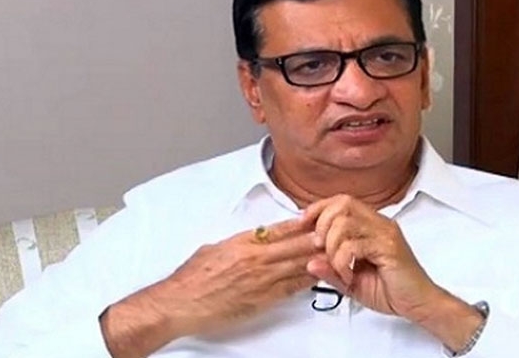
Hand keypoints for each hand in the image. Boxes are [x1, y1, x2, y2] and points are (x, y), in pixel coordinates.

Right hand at [101, 215, 319, 356]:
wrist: (179, 302)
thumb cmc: (192, 278)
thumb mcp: (215, 249)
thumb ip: (238, 243)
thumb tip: (254, 239)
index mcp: (244, 242)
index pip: (280, 229)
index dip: (302, 223)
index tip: (317, 217)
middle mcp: (256, 259)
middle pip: (296, 246)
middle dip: (318, 239)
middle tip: (339, 232)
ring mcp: (260, 280)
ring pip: (298, 267)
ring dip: (318, 259)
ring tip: (338, 252)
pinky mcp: (261, 300)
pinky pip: (290, 289)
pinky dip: (306, 282)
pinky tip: (319, 277)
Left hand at [303, 195, 485, 351]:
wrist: (419, 304)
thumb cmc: (390, 290)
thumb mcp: (351, 281)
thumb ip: (331, 270)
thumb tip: (309, 261)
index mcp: (370, 225)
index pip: (341, 201)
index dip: (318, 209)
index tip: (302, 224)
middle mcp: (379, 223)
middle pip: (342, 204)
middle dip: (322, 225)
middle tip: (319, 249)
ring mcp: (385, 233)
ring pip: (345, 223)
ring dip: (332, 247)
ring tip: (338, 268)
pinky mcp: (389, 248)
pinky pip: (354, 245)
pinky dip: (343, 261)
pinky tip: (349, 276)